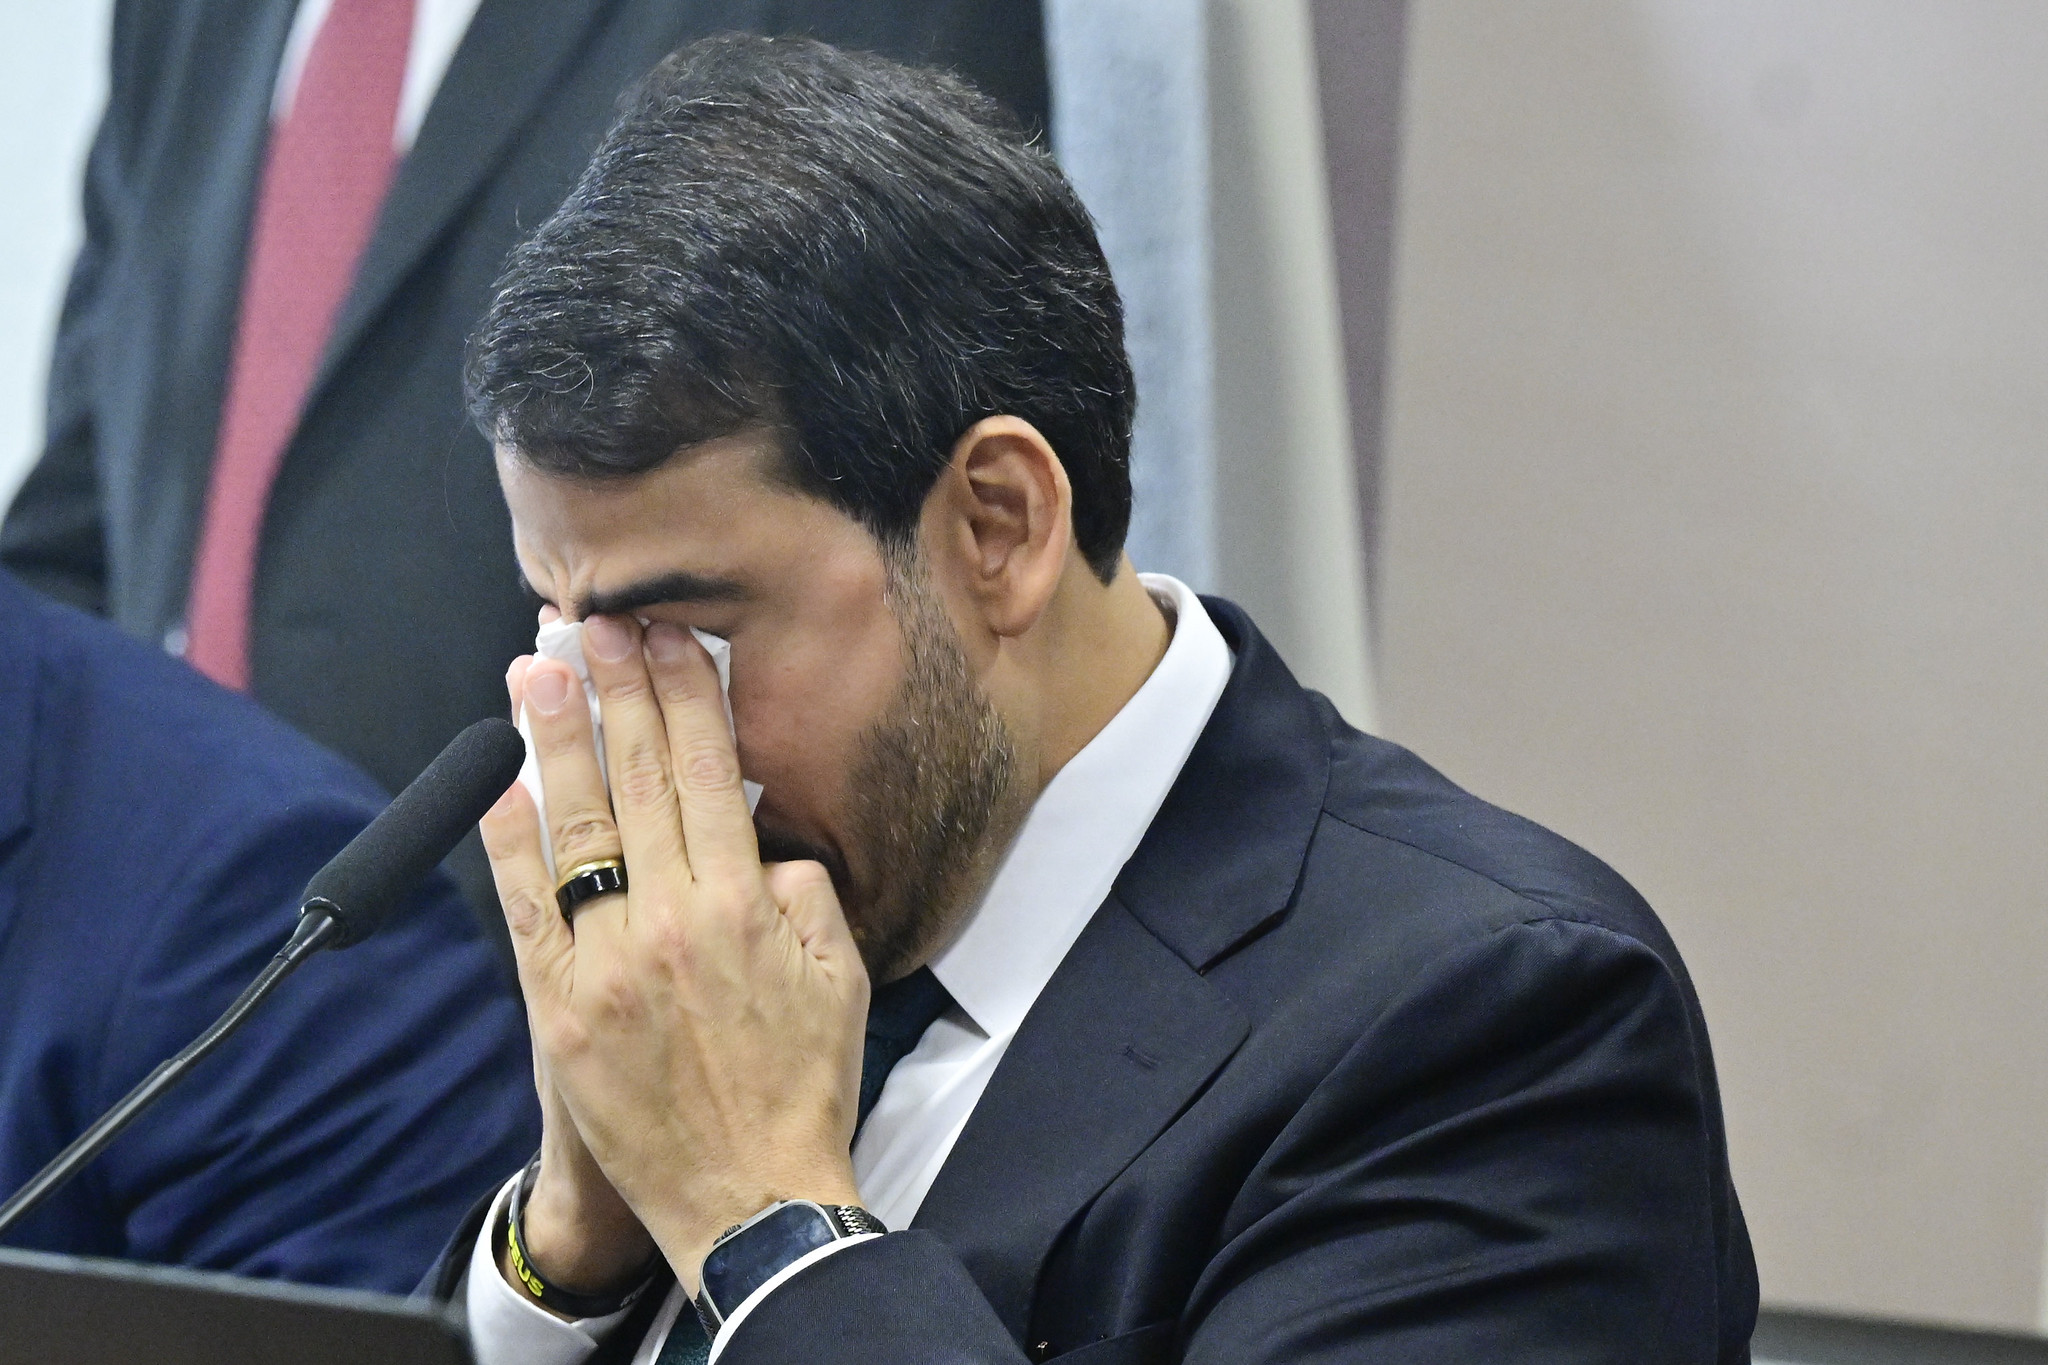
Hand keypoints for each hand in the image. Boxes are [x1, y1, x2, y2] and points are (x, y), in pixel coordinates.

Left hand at [481, 617, 869, 1293]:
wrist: (749, 1198)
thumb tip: (762, 838)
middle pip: (635, 781)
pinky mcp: (561, 1009)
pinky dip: (509, 842)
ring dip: (553, 742)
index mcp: (746, 907)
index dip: (682, 696)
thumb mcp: (842, 975)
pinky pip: (526, 910)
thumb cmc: (800, 1086)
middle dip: (613, 691)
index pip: (704, 773)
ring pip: (575, 829)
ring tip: (535, 672)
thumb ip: (805, 892)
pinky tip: (498, 783)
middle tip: (591, 623)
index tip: (665, 638)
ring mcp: (608, 965)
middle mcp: (672, 922)